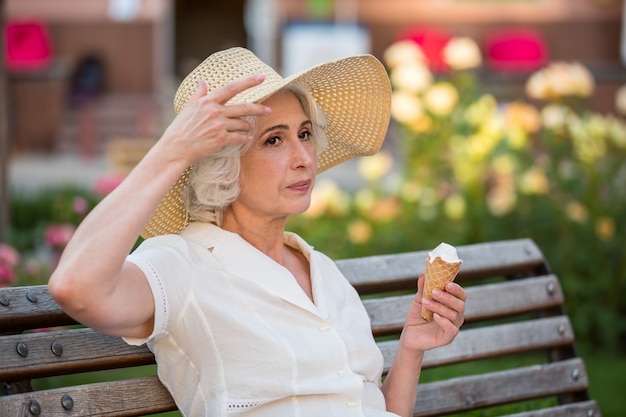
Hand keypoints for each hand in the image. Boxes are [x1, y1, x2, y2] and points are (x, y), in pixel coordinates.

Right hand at [155, 75, 271, 166]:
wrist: (175, 149)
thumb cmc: (180, 129)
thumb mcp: (188, 108)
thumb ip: (198, 95)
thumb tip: (202, 81)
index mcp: (207, 101)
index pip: (232, 87)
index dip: (248, 81)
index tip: (262, 77)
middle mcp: (215, 111)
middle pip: (244, 107)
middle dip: (259, 108)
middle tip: (269, 110)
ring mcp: (219, 125)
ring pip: (242, 124)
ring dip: (248, 126)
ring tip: (250, 128)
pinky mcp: (221, 139)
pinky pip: (239, 138)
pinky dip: (245, 139)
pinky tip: (248, 139)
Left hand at [400, 275, 465, 352]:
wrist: (409, 335)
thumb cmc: (417, 316)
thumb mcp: (420, 300)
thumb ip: (423, 289)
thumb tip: (423, 275)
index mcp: (452, 305)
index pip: (461, 295)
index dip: (456, 289)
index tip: (447, 284)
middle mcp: (456, 316)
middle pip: (460, 305)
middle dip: (447, 297)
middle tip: (434, 292)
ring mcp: (453, 327)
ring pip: (453, 315)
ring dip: (438, 307)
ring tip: (425, 302)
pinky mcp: (448, 338)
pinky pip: (452, 329)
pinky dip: (444, 321)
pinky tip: (434, 316)